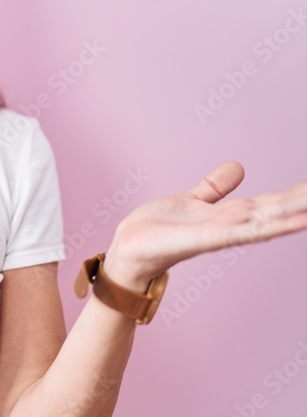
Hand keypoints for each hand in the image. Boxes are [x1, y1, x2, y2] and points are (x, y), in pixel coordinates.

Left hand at [103, 161, 306, 291]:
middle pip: (276, 211)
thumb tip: (239, 166)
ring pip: (266, 222)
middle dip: (302, 203)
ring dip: (294, 215)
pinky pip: (243, 232)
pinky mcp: (207, 239)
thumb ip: (215, 187)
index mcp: (229, 215)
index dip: (296, 195)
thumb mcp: (191, 200)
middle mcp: (231, 226)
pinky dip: (268, 227)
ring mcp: (221, 234)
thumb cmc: (157, 229)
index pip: (271, 203)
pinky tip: (292, 222)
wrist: (128, 250)